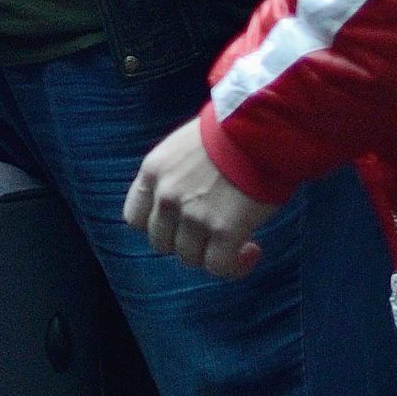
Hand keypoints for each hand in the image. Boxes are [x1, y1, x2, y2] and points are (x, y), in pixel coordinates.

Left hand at [121, 118, 280, 279]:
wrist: (262, 128)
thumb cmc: (231, 130)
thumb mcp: (184, 145)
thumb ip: (175, 174)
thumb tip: (187, 196)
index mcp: (153, 172)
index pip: (134, 218)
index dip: (158, 227)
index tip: (178, 225)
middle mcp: (166, 197)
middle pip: (161, 242)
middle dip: (185, 242)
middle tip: (212, 234)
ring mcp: (193, 216)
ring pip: (189, 257)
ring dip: (211, 255)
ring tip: (237, 242)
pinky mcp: (224, 231)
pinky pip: (219, 267)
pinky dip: (234, 267)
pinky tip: (251, 252)